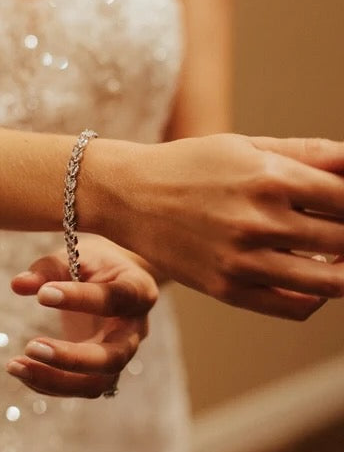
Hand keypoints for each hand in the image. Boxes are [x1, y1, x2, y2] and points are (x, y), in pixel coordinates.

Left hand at [6, 236, 154, 397]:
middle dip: (71, 358)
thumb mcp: (76, 255)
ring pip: (97, 383)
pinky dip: (49, 383)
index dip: (80, 299)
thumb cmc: (95, 263)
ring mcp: (122, 354)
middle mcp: (135, 329)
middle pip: (113, 357)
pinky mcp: (104, 371)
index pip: (114, 299)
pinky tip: (20, 369)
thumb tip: (18, 284)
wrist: (115, 279)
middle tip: (31, 347)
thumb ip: (49, 269)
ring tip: (14, 366)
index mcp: (137, 290)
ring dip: (55, 380)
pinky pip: (81, 387)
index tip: (42, 295)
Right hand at [100, 134, 343, 319]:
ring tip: (335, 254)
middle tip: (339, 229)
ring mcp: (242, 260)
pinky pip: (293, 306)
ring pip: (331, 281)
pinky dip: (316, 298)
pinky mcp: (226, 288)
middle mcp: (259, 222)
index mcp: (269, 178)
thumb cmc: (186, 166)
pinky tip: (312, 279)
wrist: (128, 196)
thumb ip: (307, 152)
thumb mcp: (243, 145)